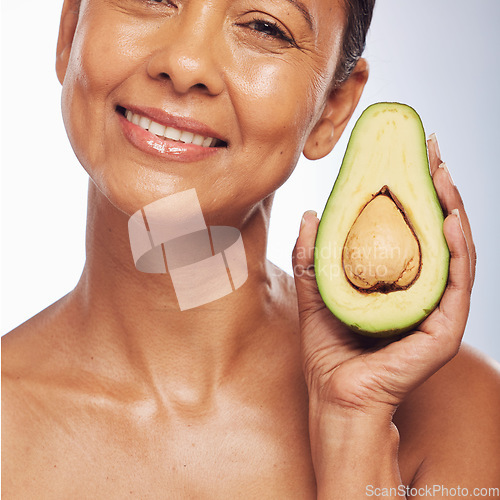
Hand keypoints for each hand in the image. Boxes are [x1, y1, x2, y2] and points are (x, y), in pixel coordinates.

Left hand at [292, 134, 475, 415]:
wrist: (334, 394)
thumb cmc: (328, 349)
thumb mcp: (316, 290)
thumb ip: (313, 254)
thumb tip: (312, 213)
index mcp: (399, 282)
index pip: (415, 229)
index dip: (415, 191)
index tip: (410, 155)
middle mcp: (423, 292)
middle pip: (438, 232)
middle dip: (438, 189)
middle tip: (432, 151)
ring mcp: (437, 310)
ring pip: (456, 251)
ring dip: (452, 210)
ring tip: (441, 174)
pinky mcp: (443, 330)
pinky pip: (457, 284)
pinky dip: (457, 249)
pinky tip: (448, 220)